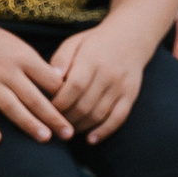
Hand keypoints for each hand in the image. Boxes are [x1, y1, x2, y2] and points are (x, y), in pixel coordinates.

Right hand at [0, 19, 70, 145]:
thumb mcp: (21, 48)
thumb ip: (39, 67)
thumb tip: (62, 84)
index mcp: (24, 59)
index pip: (50, 81)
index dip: (65, 96)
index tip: (78, 112)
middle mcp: (7, 72)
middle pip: (34, 97)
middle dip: (53, 117)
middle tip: (69, 134)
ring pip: (12, 106)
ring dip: (29, 123)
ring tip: (45, 138)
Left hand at [44, 17, 147, 142]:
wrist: (130, 37)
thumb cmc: (94, 43)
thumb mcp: (74, 43)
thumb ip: (60, 60)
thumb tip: (51, 78)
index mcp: (91, 59)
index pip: (73, 87)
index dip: (59, 103)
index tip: (46, 110)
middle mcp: (108, 74)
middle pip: (85, 104)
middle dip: (66, 119)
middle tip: (53, 124)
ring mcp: (121, 86)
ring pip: (99, 114)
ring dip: (81, 127)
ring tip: (67, 131)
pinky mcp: (131, 95)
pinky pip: (119, 118)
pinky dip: (104, 131)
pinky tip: (91, 139)